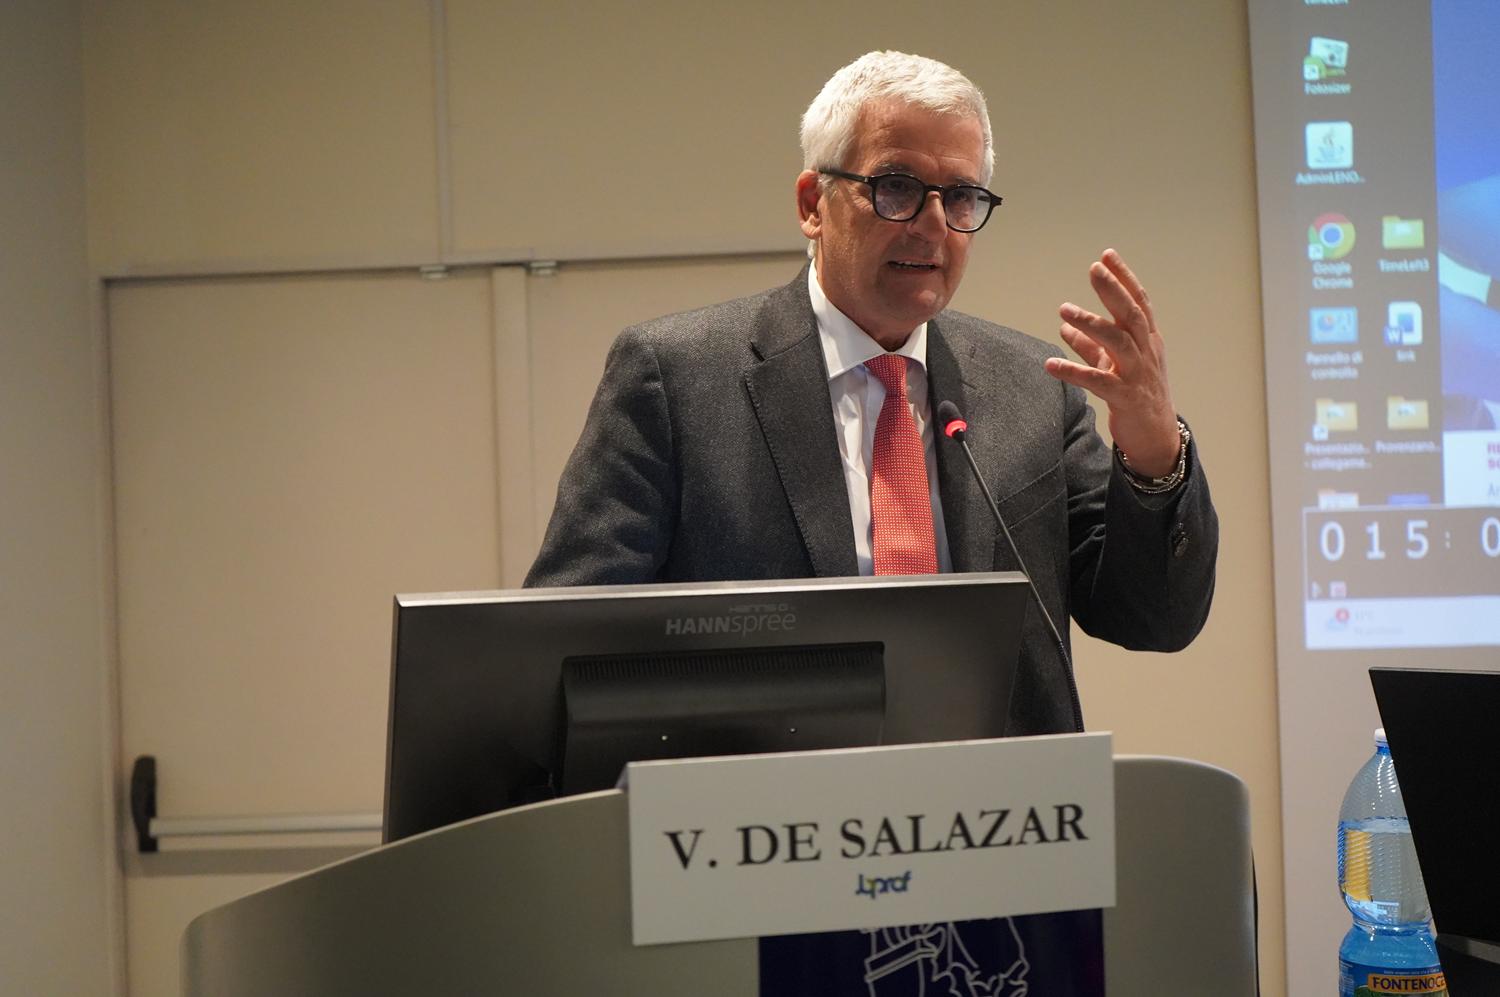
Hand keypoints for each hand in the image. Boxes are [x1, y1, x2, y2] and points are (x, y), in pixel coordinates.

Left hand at [1045, 249, 1180, 475]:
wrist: (1156, 436)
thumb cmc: (1136, 394)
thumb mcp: (1115, 365)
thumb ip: (1090, 346)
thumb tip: (1064, 327)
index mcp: (1146, 340)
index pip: (1138, 302)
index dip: (1124, 278)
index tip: (1107, 255)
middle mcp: (1145, 352)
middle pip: (1130, 314)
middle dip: (1113, 289)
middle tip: (1094, 268)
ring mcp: (1137, 374)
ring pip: (1117, 342)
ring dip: (1090, 324)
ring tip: (1064, 310)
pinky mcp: (1124, 397)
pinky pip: (1098, 381)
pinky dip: (1074, 371)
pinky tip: (1050, 364)